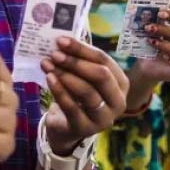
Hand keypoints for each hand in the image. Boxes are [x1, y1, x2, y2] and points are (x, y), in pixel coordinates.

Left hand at [40, 37, 128, 154]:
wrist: (67, 127)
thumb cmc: (77, 95)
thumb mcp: (83, 77)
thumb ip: (78, 61)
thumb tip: (62, 41)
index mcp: (121, 83)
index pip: (104, 60)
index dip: (82, 49)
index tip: (61, 40)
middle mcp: (118, 101)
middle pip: (101, 76)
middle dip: (76, 62)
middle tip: (55, 53)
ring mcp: (104, 118)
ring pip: (87, 92)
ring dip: (65, 75)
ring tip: (47, 64)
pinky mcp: (86, 129)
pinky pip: (72, 107)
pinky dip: (59, 91)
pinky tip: (49, 78)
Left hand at [134, 8, 169, 82]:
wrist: (148, 64)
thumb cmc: (154, 42)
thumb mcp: (153, 31)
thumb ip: (154, 21)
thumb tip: (147, 11)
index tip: (159, 13)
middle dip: (167, 30)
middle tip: (149, 28)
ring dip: (169, 46)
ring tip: (153, 42)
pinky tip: (166, 59)